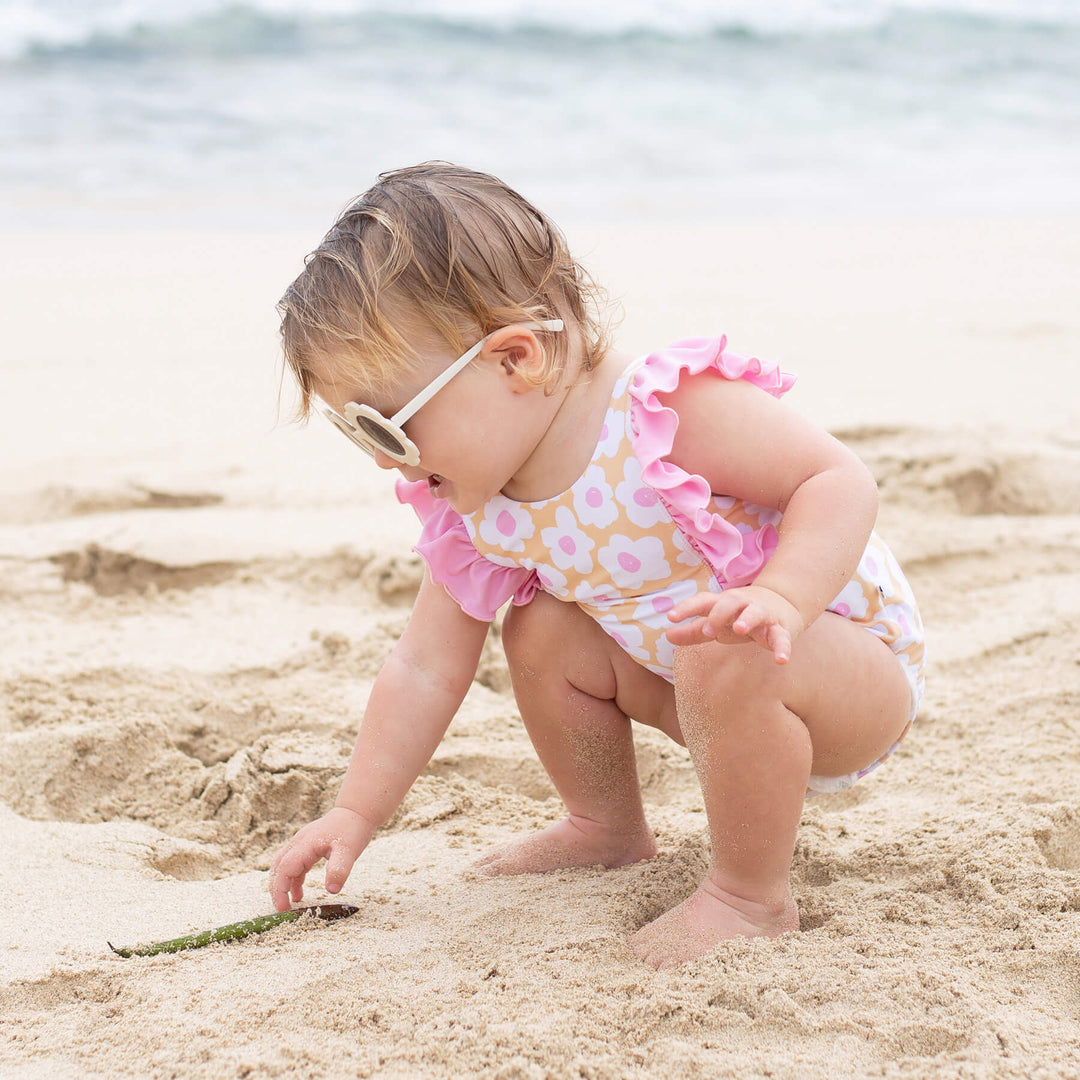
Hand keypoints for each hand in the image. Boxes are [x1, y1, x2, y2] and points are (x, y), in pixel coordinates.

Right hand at [268, 806, 376, 910]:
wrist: (356, 811)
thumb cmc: (352, 829)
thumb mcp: (349, 851)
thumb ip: (339, 870)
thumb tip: (331, 891)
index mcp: (305, 844)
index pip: (284, 869)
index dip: (280, 889)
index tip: (283, 908)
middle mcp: (299, 843)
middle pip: (278, 867)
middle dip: (276, 889)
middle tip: (281, 910)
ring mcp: (301, 843)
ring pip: (283, 866)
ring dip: (282, 885)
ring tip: (288, 904)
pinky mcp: (307, 846)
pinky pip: (293, 865)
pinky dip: (292, 880)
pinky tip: (298, 893)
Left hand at [666, 585, 804, 663]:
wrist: (782, 603)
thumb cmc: (739, 616)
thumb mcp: (716, 622)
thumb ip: (693, 631)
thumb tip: (667, 635)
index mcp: (722, 603)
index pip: (702, 602)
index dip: (686, 608)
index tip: (670, 617)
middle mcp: (741, 604)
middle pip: (728, 603)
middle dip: (717, 614)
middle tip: (707, 631)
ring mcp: (762, 614)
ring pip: (755, 613)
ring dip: (747, 619)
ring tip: (739, 629)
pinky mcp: (780, 628)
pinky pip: (782, 637)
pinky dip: (783, 647)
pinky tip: (781, 660)